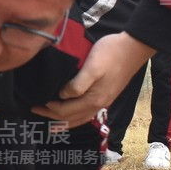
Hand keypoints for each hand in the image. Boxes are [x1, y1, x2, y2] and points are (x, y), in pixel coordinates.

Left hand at [32, 32, 154, 127]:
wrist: (134, 48)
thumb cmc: (111, 53)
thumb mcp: (92, 67)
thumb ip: (77, 84)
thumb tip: (63, 95)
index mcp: (93, 99)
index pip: (65, 112)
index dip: (49, 109)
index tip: (37, 103)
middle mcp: (98, 105)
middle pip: (71, 118)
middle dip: (52, 117)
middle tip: (36, 111)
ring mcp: (103, 101)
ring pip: (80, 118)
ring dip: (64, 121)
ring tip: (51, 122)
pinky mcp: (106, 95)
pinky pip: (87, 113)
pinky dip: (75, 116)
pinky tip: (71, 113)